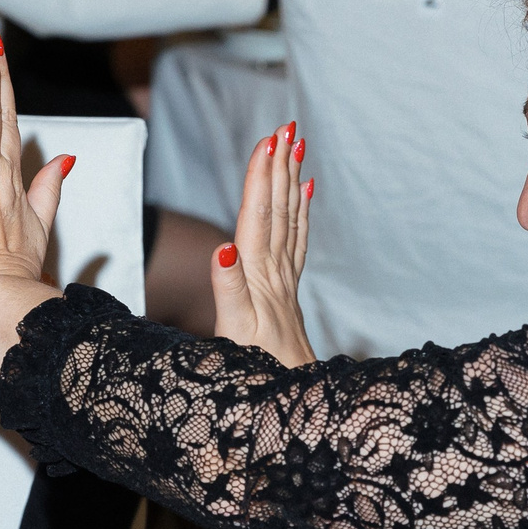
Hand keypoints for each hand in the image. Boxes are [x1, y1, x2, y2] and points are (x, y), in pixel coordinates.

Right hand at [212, 122, 314, 368]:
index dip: (261, 178)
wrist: (293, 401)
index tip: (269, 141)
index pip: (258, 216)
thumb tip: (223, 246)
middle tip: (286, 127)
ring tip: (295, 148)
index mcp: (257, 276)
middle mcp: (274, 273)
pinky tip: (304, 194)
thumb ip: (228, 288)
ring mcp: (283, 282)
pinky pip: (295, 243)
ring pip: (288, 221)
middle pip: (277, 210)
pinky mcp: (287, 293)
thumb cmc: (258, 370)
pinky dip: (299, 214)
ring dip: (289, 183)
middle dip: (279, 168)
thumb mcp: (235, 331)